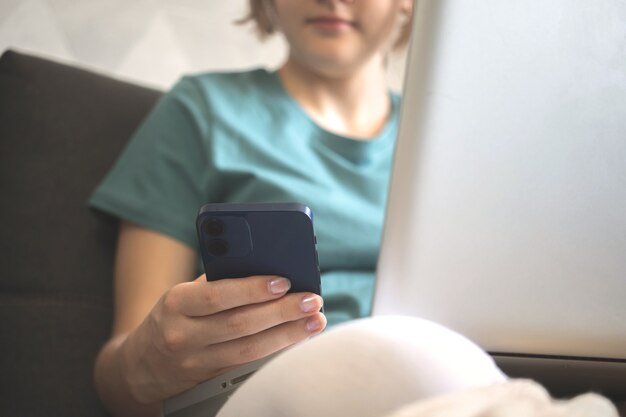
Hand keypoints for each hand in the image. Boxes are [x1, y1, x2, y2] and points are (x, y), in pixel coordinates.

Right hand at [119, 274, 325, 403]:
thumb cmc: (174, 315)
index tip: (282, 281)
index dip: (251, 288)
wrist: (142, 364)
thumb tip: (265, 266)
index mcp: (176, 303)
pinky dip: (278, 350)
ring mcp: (197, 361)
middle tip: (311, 300)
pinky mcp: (211, 378)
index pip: (217, 294)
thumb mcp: (184, 293)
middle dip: (282, 311)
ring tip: (315, 320)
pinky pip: (250, 363)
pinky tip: (298, 338)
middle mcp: (184, 334)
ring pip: (250, 349)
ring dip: (288, 334)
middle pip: (240, 324)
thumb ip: (217, 280)